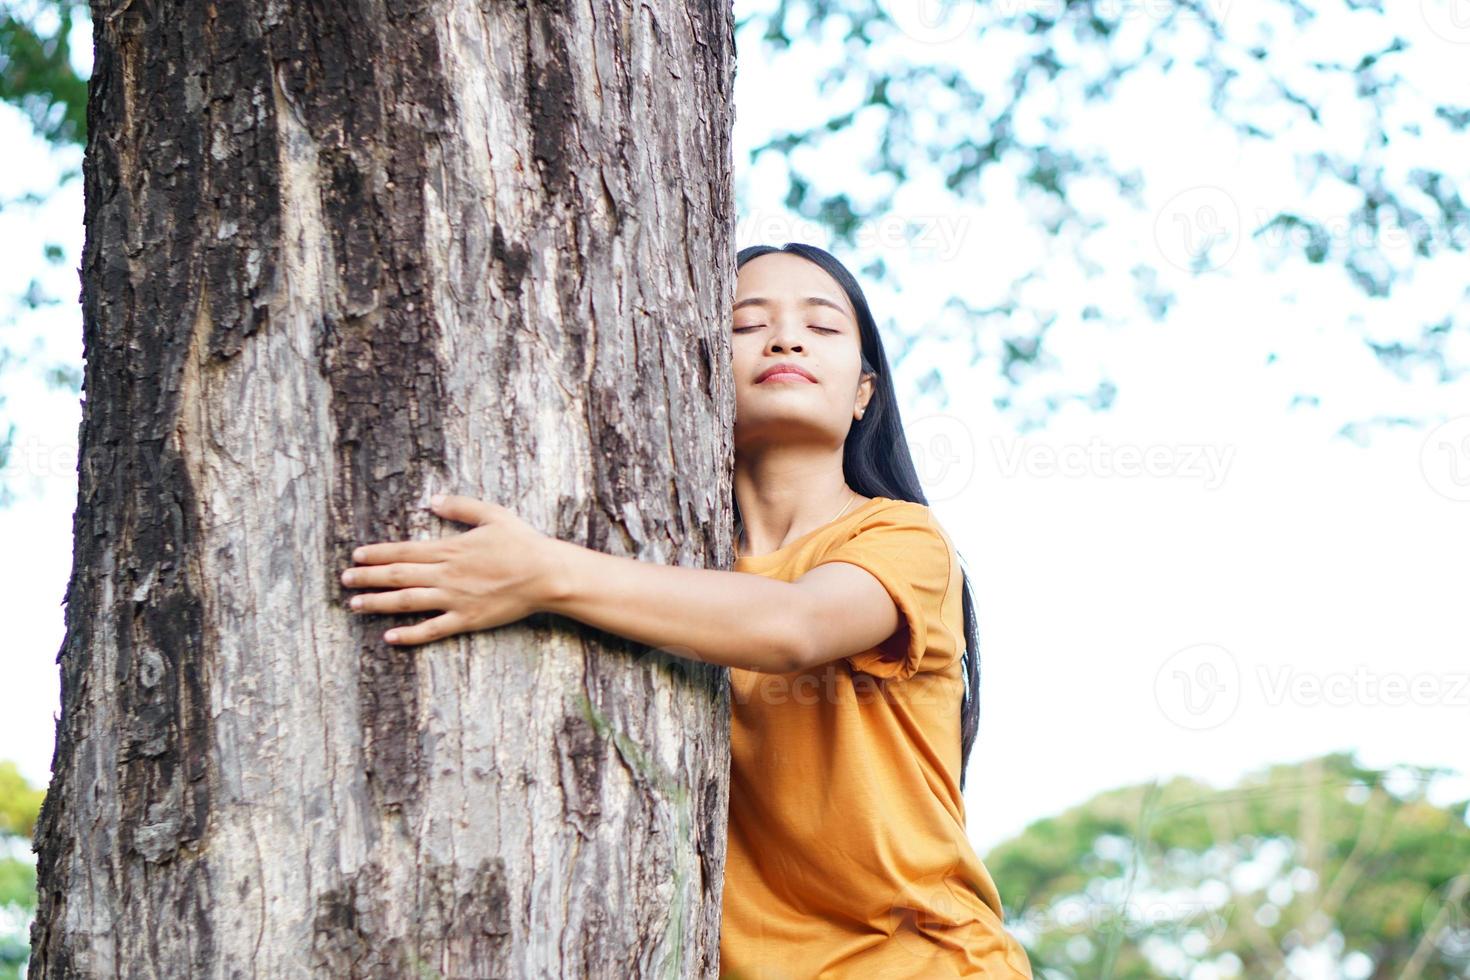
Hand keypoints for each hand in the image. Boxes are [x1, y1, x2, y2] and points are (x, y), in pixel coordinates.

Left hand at [340, 493, 564, 645]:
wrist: (545, 574)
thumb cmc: (522, 542)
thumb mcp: (493, 514)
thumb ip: (461, 507)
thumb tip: (432, 499)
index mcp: (450, 549)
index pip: (404, 551)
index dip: (377, 553)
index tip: (357, 555)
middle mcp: (446, 574)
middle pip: (398, 576)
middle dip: (367, 577)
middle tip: (344, 579)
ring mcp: (454, 599)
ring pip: (406, 602)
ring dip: (377, 603)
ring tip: (355, 604)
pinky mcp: (466, 619)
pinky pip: (432, 630)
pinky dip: (409, 635)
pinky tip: (389, 638)